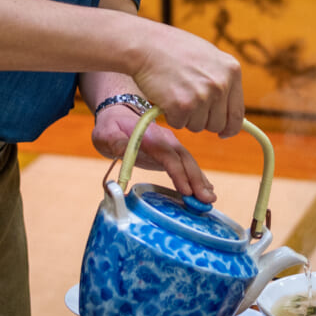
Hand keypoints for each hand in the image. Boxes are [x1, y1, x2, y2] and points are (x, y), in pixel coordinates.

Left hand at [91, 105, 216, 203]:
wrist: (118, 116)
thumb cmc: (111, 127)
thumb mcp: (106, 133)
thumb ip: (114, 141)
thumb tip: (121, 150)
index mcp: (151, 136)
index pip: (168, 155)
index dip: (178, 173)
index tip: (186, 190)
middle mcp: (165, 140)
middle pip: (184, 160)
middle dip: (197, 180)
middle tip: (207, 200)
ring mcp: (170, 147)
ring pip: (189, 163)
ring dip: (200, 180)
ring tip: (210, 199)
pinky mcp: (170, 154)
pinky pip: (186, 165)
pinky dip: (197, 177)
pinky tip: (205, 189)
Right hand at [131, 23, 244, 137]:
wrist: (147, 45)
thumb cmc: (174, 48)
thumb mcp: (209, 57)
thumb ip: (222, 80)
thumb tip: (230, 109)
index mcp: (231, 71)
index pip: (237, 113)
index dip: (230, 127)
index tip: (223, 133)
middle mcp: (221, 85)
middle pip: (217, 124)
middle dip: (202, 119)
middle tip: (188, 103)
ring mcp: (202, 96)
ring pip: (197, 126)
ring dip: (185, 117)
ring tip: (176, 93)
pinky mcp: (182, 106)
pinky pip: (179, 124)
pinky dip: (170, 115)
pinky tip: (166, 96)